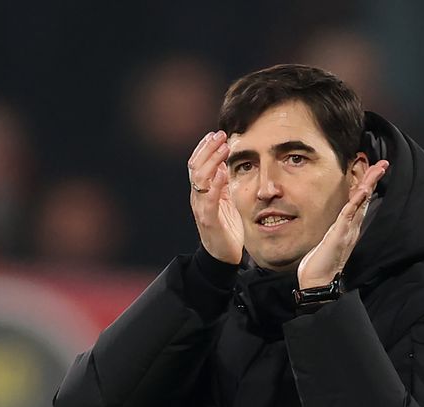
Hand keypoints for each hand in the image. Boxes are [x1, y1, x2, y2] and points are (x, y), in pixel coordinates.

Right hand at [187, 131, 242, 264]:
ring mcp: (201, 207)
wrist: (224, 255)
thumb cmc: (227, 226)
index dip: (204, 147)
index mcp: (201, 191)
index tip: (217, 133)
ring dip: (212, 160)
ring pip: (199, 178)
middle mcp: (197, 197)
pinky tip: (222, 172)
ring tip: (223, 147)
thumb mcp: (226, 200)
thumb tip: (225, 162)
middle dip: (207, 148)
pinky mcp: (209, 219)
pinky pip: (209, 199)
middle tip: (220, 135)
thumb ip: (223, 183)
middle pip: (195, 166)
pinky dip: (215, 184)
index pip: (197, 164)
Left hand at [297, 160, 388, 288]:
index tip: (372, 170)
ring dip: (368, 185)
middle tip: (383, 164)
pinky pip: (348, 214)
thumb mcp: (328, 242)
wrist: (318, 284)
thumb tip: (337, 224)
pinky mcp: (339, 235)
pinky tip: (361, 191)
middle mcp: (351, 227)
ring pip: (360, 203)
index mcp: (348, 227)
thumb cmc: (320, 265)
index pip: (360, 202)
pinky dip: (355, 202)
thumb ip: (334, 231)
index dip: (366, 185)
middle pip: (365, 199)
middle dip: (373, 180)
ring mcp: (347, 230)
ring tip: (377, 170)